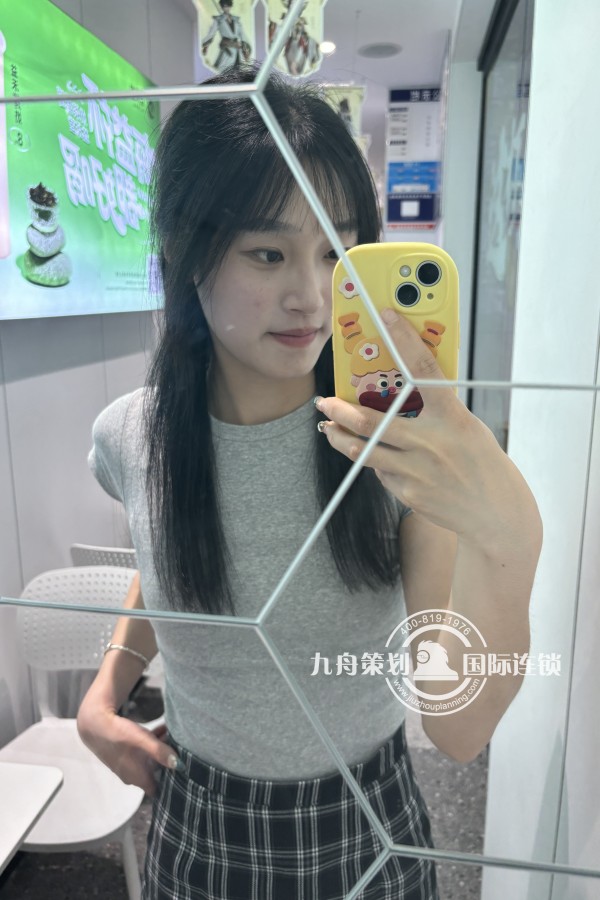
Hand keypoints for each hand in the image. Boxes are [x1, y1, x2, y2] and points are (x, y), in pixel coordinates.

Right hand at [77, 700, 178, 796]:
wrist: (95, 724)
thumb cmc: (119, 735)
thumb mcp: (143, 741)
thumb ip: (161, 753)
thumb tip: (180, 765)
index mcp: (138, 778)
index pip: (158, 790)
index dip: (170, 785)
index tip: (184, 775)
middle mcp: (132, 776)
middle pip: (156, 772)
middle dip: (169, 761)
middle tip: (182, 747)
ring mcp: (127, 766)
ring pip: (150, 759)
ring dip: (161, 749)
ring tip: (173, 733)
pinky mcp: (123, 756)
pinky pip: (142, 753)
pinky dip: (151, 743)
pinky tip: (162, 728)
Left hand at [316, 308, 539, 553]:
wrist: (495, 512)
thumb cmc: (481, 462)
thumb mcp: (467, 427)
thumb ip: (437, 410)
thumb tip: (402, 392)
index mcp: (452, 417)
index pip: (423, 369)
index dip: (404, 339)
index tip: (386, 317)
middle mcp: (432, 442)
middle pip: (372, 422)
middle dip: (339, 410)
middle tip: (323, 402)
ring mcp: (417, 471)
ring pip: (364, 451)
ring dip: (340, 438)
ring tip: (329, 428)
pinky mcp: (408, 493)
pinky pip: (381, 471)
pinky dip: (376, 461)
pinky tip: (378, 458)